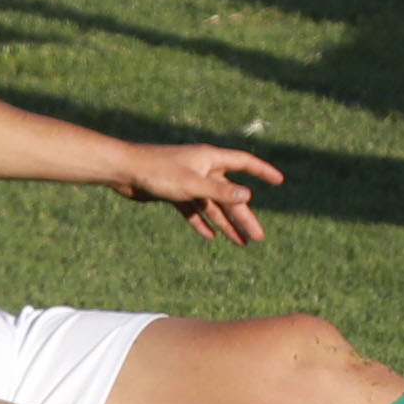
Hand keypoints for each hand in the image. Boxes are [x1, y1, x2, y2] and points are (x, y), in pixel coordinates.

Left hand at [118, 141, 281, 242]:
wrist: (123, 170)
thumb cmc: (157, 171)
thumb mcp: (192, 184)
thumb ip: (219, 191)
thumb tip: (248, 195)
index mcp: (210, 159)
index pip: (244, 163)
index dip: (263, 171)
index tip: (279, 181)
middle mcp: (203, 169)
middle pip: (230, 194)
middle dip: (244, 216)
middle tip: (258, 237)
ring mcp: (189, 181)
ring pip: (213, 205)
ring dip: (226, 224)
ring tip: (241, 244)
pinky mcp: (175, 192)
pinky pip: (194, 210)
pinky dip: (202, 222)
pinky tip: (211, 237)